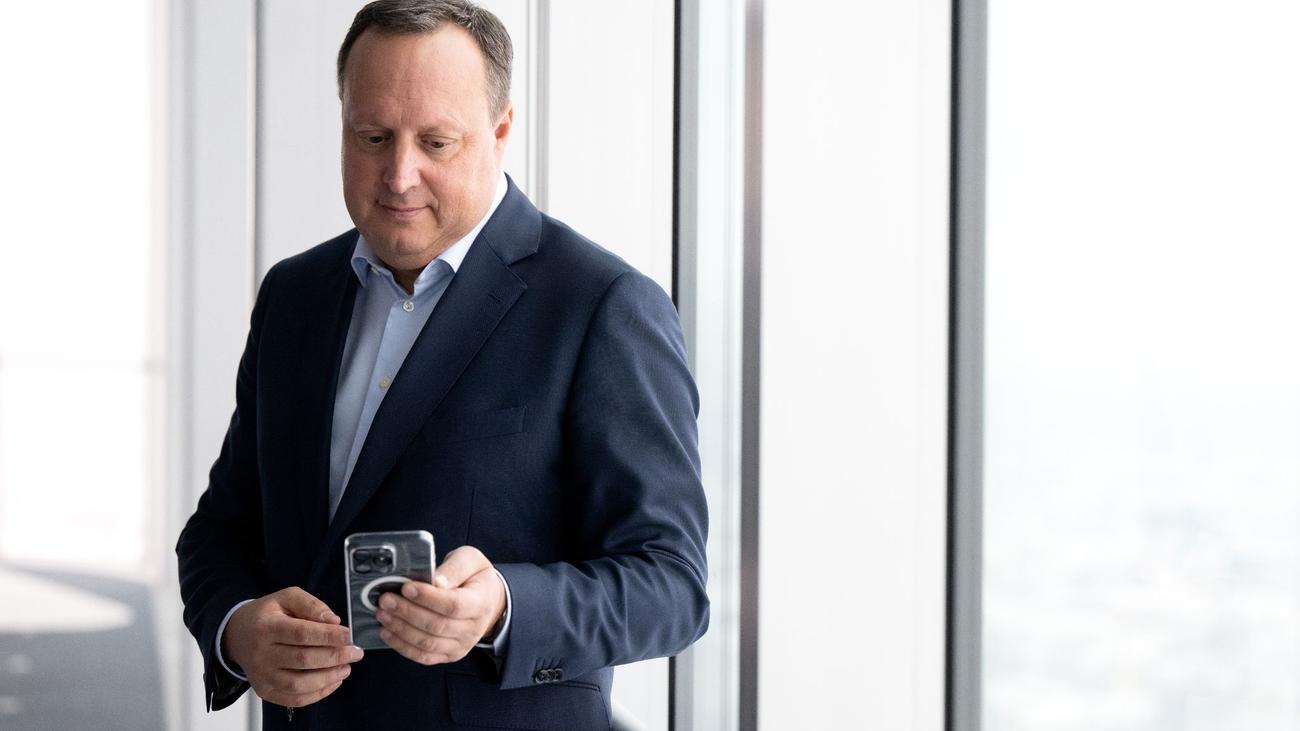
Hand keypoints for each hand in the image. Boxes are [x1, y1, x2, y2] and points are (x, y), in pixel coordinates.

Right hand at [223, 586, 362, 706]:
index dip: (328, 636)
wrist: (237, 635)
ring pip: (299, 684)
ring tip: (346, 667)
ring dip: (328, 678)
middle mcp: (261, 654)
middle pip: (303, 660)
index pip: (301, 634)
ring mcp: (262, 676)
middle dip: (335, 657)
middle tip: (356, 652)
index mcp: (266, 627)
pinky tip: (333, 681)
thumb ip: (311, 605)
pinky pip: (294, 699)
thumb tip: (333, 621)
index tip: (349, 635)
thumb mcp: (286, 597)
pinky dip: (318, 694)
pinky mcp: (265, 691)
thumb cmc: (267, 615)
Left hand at [374, 545, 506, 664]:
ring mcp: (461, 646)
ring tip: (383, 614)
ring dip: (400, 630)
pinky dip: (402, 646)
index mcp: (481, 603)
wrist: (487, 601)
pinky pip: (423, 656)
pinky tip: (387, 632)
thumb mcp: (471, 560)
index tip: (406, 587)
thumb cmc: (475, 577)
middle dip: (407, 613)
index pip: (453, 605)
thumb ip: (455, 567)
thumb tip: (436, 581)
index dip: (427, 598)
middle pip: (437, 626)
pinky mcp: (448, 655)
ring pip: (427, 643)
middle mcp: (473, 629)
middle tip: (385, 600)